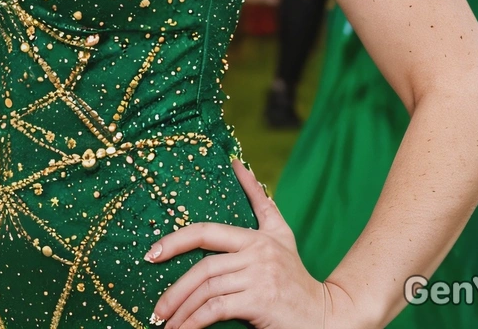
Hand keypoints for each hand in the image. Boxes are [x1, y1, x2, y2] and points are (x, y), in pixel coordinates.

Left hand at [146, 156, 326, 328]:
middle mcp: (257, 253)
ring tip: (165, 324)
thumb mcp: (280, 233)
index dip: (176, 240)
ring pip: (208, 289)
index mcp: (256, 236)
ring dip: (182, 309)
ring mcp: (259, 277)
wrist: (326, 314)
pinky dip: (195, 321)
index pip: (208, 232)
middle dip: (175, 288)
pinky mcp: (261, 301)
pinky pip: (217, 309)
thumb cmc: (296, 275)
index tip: (152, 252)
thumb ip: (259, 200)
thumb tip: (238, 163)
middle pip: (204, 267)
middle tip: (156, 309)